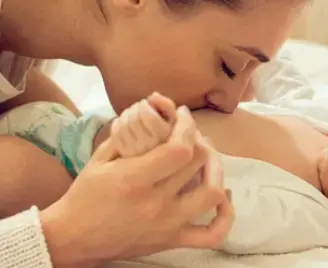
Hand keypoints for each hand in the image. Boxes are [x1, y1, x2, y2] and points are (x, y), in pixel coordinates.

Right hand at [40, 106, 233, 266]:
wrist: (75, 238)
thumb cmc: (85, 195)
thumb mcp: (99, 158)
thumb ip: (127, 134)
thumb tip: (153, 111)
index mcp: (134, 179)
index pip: (179, 148)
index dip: (187, 126)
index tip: (182, 115)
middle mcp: (155, 202)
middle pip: (197, 162)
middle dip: (199, 138)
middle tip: (190, 132)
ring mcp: (168, 224)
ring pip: (212, 194)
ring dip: (217, 169)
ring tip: (208, 157)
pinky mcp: (172, 240)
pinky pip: (212, 234)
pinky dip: (226, 215)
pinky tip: (223, 196)